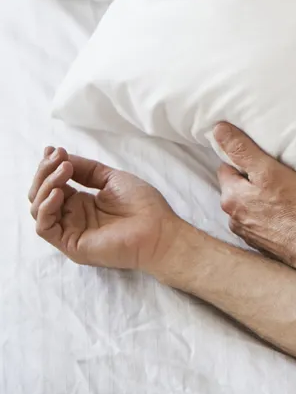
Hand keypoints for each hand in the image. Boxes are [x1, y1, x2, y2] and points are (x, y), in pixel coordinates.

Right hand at [28, 146, 183, 272]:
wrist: (159, 231)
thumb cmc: (143, 205)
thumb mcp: (112, 179)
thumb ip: (87, 170)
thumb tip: (61, 157)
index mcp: (82, 203)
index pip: (53, 185)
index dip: (50, 167)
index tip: (53, 150)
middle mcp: (73, 217)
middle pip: (41, 195)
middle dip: (45, 172)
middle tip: (57, 157)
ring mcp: (70, 231)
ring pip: (39, 209)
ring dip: (46, 185)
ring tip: (65, 170)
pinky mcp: (71, 244)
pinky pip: (45, 228)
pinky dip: (46, 207)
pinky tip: (59, 192)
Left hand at [213, 122, 295, 265]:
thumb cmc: (294, 205)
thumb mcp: (269, 169)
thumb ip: (242, 150)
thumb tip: (218, 129)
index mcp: (231, 197)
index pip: (226, 169)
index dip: (243, 162)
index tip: (261, 161)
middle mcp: (233, 218)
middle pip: (236, 190)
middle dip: (250, 183)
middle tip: (275, 178)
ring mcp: (247, 234)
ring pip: (247, 208)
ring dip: (258, 202)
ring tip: (282, 198)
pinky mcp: (261, 245)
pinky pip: (259, 224)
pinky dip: (267, 219)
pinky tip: (284, 216)